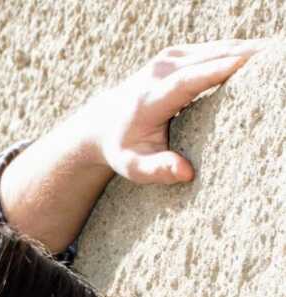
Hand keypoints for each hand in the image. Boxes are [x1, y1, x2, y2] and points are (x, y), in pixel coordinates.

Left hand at [88, 39, 271, 184]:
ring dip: (247, 50)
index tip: (248, 63)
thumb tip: (185, 173)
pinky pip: (214, 48)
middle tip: (278, 57)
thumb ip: (157, 171)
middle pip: (209, 57)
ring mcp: (170, 58)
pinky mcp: (179, 54)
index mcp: (152, 97)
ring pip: (216, 48)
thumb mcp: (133, 167)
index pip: (189, 80)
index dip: (218, 70)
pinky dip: (237, 51)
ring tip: (276, 56)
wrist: (103, 122)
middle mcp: (161, 70)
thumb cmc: (123, 148)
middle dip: (245, 55)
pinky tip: (260, 57)